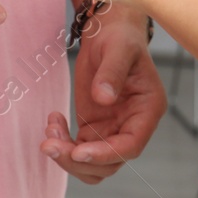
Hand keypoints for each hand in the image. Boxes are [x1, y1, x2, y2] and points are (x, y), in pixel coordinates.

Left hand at [43, 7, 164, 184]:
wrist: (108, 33)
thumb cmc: (120, 37)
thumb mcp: (118, 48)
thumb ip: (112, 72)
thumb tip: (103, 98)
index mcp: (148, 109)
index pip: (131, 145)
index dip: (105, 154)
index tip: (78, 151)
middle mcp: (133, 125)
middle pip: (109, 162)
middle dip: (78, 159)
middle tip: (49, 144)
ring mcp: (113, 129)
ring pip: (93, 164)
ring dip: (67, 157)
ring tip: (50, 132)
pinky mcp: (94, 128)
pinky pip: (78, 150)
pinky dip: (62, 144)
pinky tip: (53, 122)